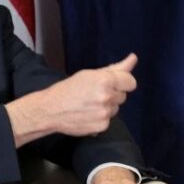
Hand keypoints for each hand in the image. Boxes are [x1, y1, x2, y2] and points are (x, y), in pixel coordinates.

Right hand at [7, 54, 137, 144]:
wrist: (50, 110)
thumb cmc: (69, 89)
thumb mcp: (90, 74)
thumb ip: (115, 68)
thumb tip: (133, 58)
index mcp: (105, 80)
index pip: (130, 82)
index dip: (123, 82)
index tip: (115, 83)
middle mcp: (107, 97)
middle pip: (123, 95)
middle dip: (113, 93)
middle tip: (95, 93)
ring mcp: (105, 113)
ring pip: (116, 108)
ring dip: (107, 106)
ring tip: (89, 104)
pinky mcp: (102, 126)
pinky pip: (109, 120)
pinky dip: (101, 118)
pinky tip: (88, 114)